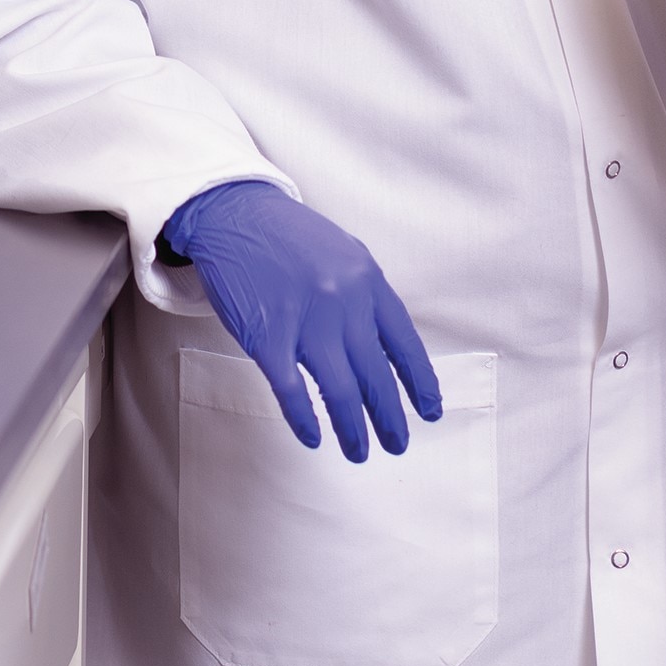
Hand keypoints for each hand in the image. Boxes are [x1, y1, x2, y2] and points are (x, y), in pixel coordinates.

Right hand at [166, 180, 441, 460]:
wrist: (236, 213)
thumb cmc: (291, 236)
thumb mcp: (344, 253)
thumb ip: (367, 296)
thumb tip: (387, 347)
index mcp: (368, 281)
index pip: (404, 344)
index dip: (420, 383)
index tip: (430, 412)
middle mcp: (343, 303)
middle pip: (376, 376)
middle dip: (390, 417)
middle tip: (397, 444)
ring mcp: (305, 320)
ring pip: (341, 391)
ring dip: (353, 429)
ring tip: (359, 452)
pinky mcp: (268, 336)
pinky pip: (292, 390)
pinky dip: (305, 419)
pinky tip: (314, 437)